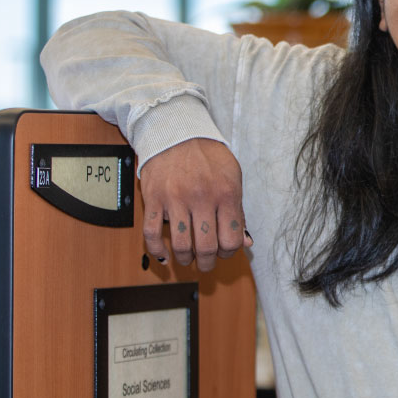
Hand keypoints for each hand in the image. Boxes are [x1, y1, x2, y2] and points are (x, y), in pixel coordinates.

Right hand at [140, 138, 252, 271]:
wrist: (178, 134)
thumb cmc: (209, 157)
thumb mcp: (233, 179)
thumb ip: (238, 211)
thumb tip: (246, 241)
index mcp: (226, 194)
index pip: (231, 238)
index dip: (230, 251)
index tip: (225, 251)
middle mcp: (202, 198)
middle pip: (206, 247)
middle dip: (207, 262)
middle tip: (206, 263)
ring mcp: (176, 199)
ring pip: (180, 245)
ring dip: (185, 259)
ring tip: (187, 259)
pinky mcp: (154, 199)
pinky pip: (152, 233)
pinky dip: (157, 250)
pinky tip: (164, 255)